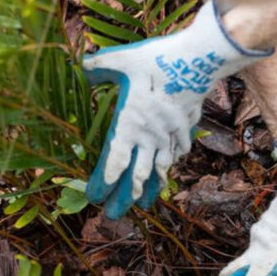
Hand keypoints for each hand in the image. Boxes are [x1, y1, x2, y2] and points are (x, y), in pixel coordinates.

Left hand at [83, 0, 271, 219]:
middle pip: (137, 175)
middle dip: (124, 198)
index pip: (115, 161)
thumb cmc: (156, 61)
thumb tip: (80, 66)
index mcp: (130, 124)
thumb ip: (99, 66)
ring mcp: (170, 135)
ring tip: (144, 204)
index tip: (95, 197)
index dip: (104, 182)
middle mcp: (149, 136)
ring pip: (160, 169)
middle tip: (114, 215)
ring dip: (150, 188)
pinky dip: (171, 163)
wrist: (197, 60)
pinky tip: (169, 168)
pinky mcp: (186, 128)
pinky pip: (178, 152)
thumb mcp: (121, 60)